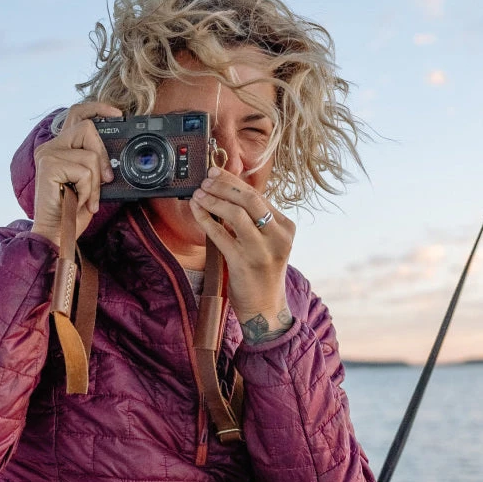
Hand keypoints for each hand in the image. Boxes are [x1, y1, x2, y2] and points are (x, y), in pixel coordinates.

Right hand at [31, 101, 122, 246]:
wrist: (56, 233)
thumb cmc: (72, 211)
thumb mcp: (90, 184)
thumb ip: (97, 165)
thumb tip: (114, 157)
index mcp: (61, 147)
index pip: (77, 115)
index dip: (97, 109)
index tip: (117, 114)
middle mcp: (51, 146)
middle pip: (87, 129)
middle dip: (102, 156)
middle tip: (105, 181)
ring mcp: (48, 154)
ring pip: (89, 155)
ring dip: (96, 182)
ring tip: (87, 198)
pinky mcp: (49, 166)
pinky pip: (84, 171)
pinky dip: (89, 190)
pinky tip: (80, 201)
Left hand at [189, 167, 295, 342]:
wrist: (265, 308)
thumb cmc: (262, 273)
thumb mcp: (269, 242)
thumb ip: (256, 219)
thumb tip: (228, 189)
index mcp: (286, 228)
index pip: (259, 196)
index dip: (234, 181)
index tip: (216, 173)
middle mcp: (278, 238)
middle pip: (249, 199)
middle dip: (223, 186)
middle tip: (205, 180)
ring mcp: (261, 251)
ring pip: (235, 213)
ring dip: (212, 200)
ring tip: (198, 194)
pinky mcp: (242, 263)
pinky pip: (220, 234)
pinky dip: (205, 219)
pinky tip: (196, 210)